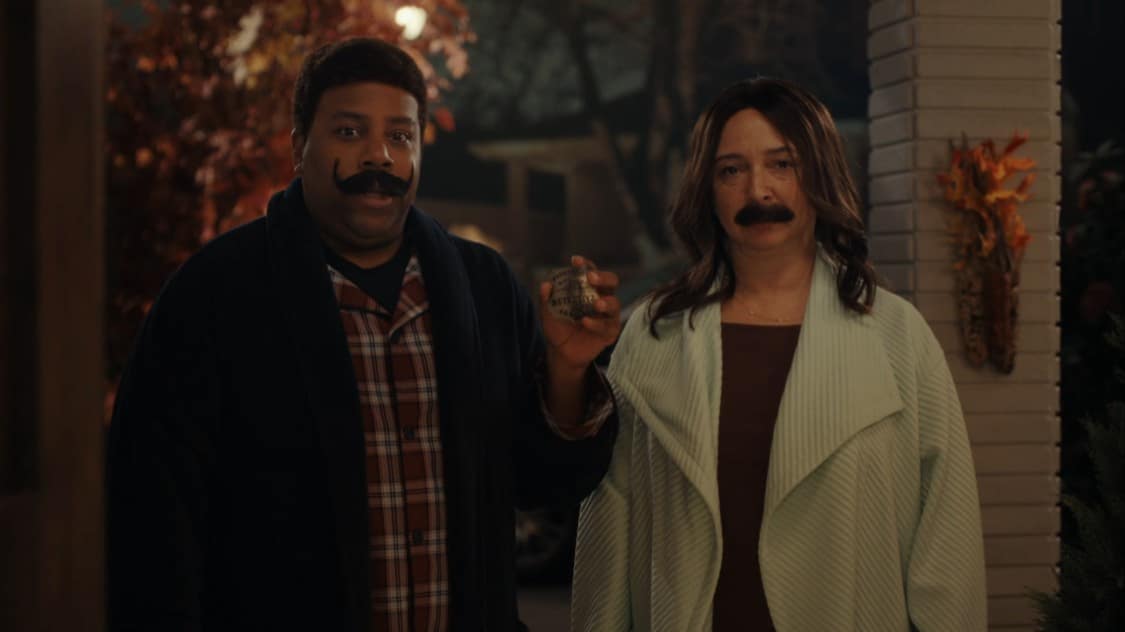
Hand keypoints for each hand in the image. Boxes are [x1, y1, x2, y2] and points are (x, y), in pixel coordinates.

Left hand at [538, 255, 621, 375]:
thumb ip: (546, 300)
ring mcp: (608, 315)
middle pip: (612, 282)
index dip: (585, 264)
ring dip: (605, 302)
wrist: (561, 352)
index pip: (590, 271)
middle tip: (591, 278)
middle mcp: (602, 298)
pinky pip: (607, 326)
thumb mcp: (548, 314)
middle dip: (603, 278)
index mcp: (588, 289)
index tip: (575, 261)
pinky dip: (596, 323)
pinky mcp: (610, 332)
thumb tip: (545, 285)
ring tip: (596, 304)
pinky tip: (585, 322)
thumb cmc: (558, 328)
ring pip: (614, 304)